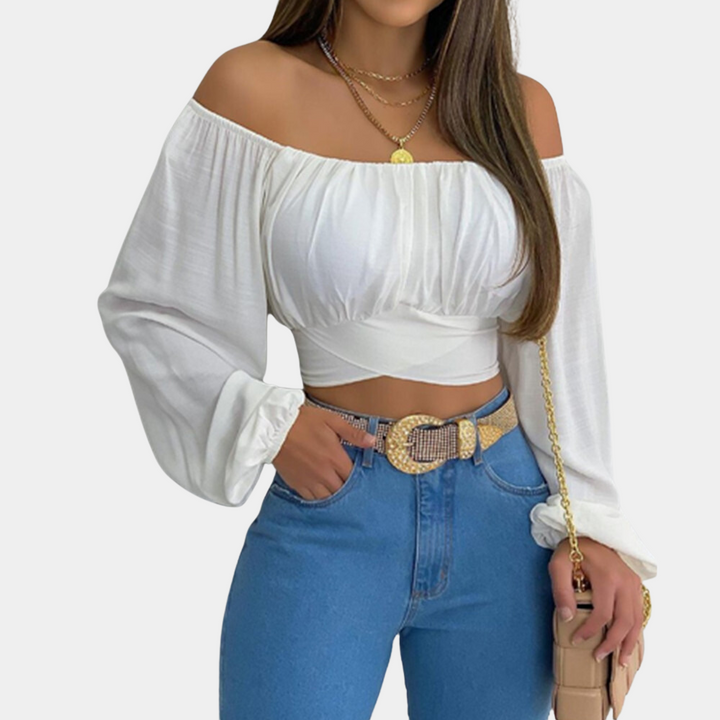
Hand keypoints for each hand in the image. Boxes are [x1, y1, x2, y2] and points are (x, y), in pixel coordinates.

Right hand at [271, 404, 376, 499]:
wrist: (274, 428)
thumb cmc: (303, 421)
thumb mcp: (332, 420)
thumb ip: (353, 434)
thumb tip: (372, 441)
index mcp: (335, 458)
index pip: (354, 477)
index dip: (359, 477)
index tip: (360, 474)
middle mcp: (324, 473)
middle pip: (343, 491)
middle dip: (348, 488)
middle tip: (349, 483)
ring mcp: (310, 481)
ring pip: (329, 498)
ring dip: (335, 495)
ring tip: (337, 489)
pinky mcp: (297, 484)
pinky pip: (312, 499)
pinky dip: (320, 499)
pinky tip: (323, 493)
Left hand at [549, 536, 643, 666]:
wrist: (590, 530)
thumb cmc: (572, 548)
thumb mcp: (558, 564)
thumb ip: (561, 590)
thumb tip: (567, 618)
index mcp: (607, 577)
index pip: (602, 614)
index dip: (590, 631)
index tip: (576, 640)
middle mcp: (625, 582)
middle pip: (625, 621)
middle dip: (613, 643)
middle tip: (598, 656)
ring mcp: (634, 583)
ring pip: (637, 620)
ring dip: (629, 642)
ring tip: (620, 660)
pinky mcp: (636, 583)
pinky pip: (640, 612)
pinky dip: (636, 630)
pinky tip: (629, 642)